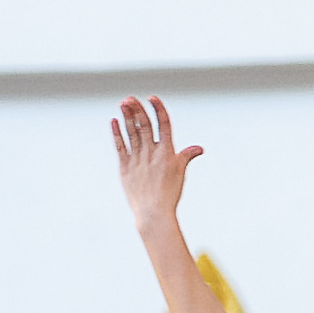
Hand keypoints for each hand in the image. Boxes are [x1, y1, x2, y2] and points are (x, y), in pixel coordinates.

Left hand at [112, 96, 201, 230]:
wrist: (153, 214)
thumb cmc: (169, 194)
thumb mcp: (180, 172)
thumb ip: (187, 156)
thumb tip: (199, 149)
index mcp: (167, 153)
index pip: (163, 124)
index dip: (158, 109)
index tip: (152, 98)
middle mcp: (152, 154)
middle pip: (144, 125)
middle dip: (137, 110)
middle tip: (130, 98)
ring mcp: (137, 160)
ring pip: (132, 133)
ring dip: (127, 116)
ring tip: (123, 103)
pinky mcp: (126, 168)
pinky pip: (120, 146)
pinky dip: (117, 133)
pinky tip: (114, 121)